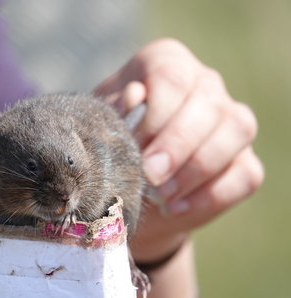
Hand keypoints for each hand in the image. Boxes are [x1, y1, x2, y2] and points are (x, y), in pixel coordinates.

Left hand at [95, 38, 263, 261]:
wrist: (127, 183)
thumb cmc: (112, 142)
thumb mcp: (103, 126)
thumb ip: (115, 112)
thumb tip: (136, 98)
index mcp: (166, 63)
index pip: (172, 78)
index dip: (155, 116)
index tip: (135, 147)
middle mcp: (205, 84)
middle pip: (208, 102)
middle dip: (178, 145)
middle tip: (150, 176)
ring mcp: (231, 121)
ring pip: (237, 130)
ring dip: (196, 169)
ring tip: (160, 195)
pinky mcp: (244, 161)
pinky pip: (245, 174)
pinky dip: (209, 197)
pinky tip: (174, 208)